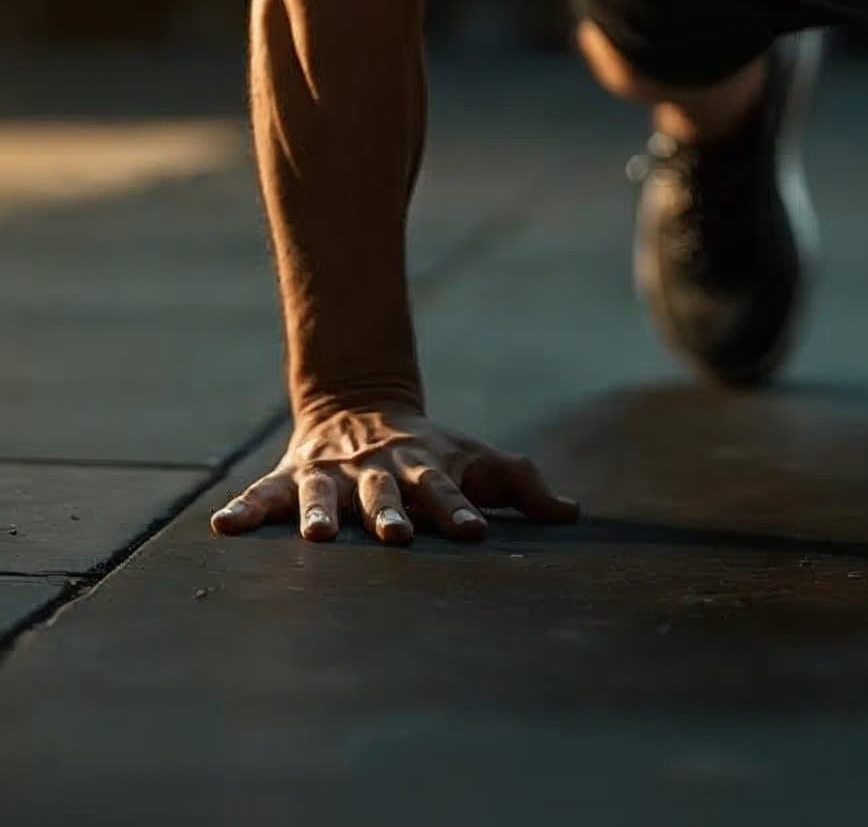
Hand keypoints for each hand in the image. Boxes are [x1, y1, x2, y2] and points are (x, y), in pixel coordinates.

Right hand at [208, 406, 580, 545]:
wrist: (359, 401)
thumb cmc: (429, 451)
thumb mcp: (475, 459)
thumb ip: (518, 484)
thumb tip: (572, 513)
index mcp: (422, 468)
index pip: (446, 490)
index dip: (460, 510)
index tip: (473, 532)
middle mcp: (375, 472)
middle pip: (384, 494)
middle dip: (389, 516)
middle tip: (395, 538)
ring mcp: (330, 475)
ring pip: (323, 495)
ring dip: (319, 514)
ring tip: (316, 538)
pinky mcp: (291, 480)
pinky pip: (262, 496)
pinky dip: (243, 510)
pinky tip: (223, 527)